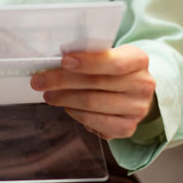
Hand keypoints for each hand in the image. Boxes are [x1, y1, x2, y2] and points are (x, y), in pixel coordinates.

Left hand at [30, 45, 155, 139]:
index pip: (114, 62)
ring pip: (93, 104)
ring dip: (64, 99)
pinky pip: (95, 122)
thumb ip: (88, 55)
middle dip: (62, 81)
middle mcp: (143, 85)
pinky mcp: (128, 128)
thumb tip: (53, 61)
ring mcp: (137, 109)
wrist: (133, 91)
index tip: (63, 61)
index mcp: (139, 60)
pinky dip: (76, 114)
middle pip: (97, 84)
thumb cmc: (112, 69)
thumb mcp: (108, 54)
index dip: (87, 62)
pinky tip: (66, 106)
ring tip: (48, 94)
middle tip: (39, 81)